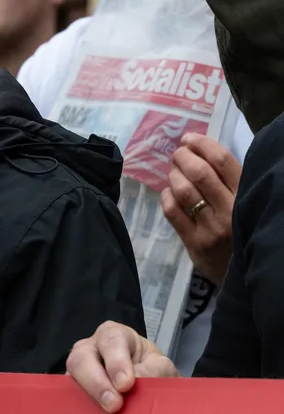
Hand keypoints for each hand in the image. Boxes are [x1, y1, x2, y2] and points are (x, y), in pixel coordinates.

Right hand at [66, 321, 177, 413]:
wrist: (150, 386)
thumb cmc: (152, 369)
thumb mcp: (160, 366)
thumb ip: (152, 370)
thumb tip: (136, 380)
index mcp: (113, 335)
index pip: (111, 341)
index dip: (116, 362)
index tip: (126, 384)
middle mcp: (90, 348)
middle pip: (81, 358)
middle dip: (96, 382)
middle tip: (114, 404)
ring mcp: (78, 369)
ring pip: (71, 376)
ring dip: (87, 395)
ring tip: (106, 411)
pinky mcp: (73, 388)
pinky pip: (69, 394)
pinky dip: (79, 405)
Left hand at [161, 133, 240, 284]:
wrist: (244, 274)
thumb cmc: (242, 229)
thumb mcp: (245, 203)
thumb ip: (230, 181)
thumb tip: (202, 151)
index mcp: (246, 196)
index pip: (223, 161)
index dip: (202, 144)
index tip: (189, 139)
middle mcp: (230, 211)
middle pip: (200, 172)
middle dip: (183, 157)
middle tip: (178, 154)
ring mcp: (211, 228)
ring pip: (184, 190)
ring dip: (174, 175)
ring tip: (174, 172)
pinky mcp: (194, 243)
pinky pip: (173, 211)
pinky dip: (166, 196)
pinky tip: (169, 192)